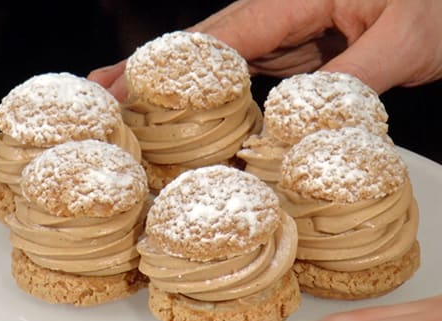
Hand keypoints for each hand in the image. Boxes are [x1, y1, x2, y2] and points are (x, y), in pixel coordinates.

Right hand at [88, 0, 441, 100]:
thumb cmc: (440, 4)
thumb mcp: (407, 39)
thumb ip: (351, 81)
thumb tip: (294, 121)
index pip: (218, 37)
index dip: (165, 67)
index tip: (121, 89)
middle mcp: (281, 15)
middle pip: (202, 48)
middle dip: (148, 72)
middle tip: (100, 98)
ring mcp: (286, 37)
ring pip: (219, 65)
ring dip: (174, 89)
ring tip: (130, 111)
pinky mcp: (297, 54)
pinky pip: (246, 79)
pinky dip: (215, 99)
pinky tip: (193, 116)